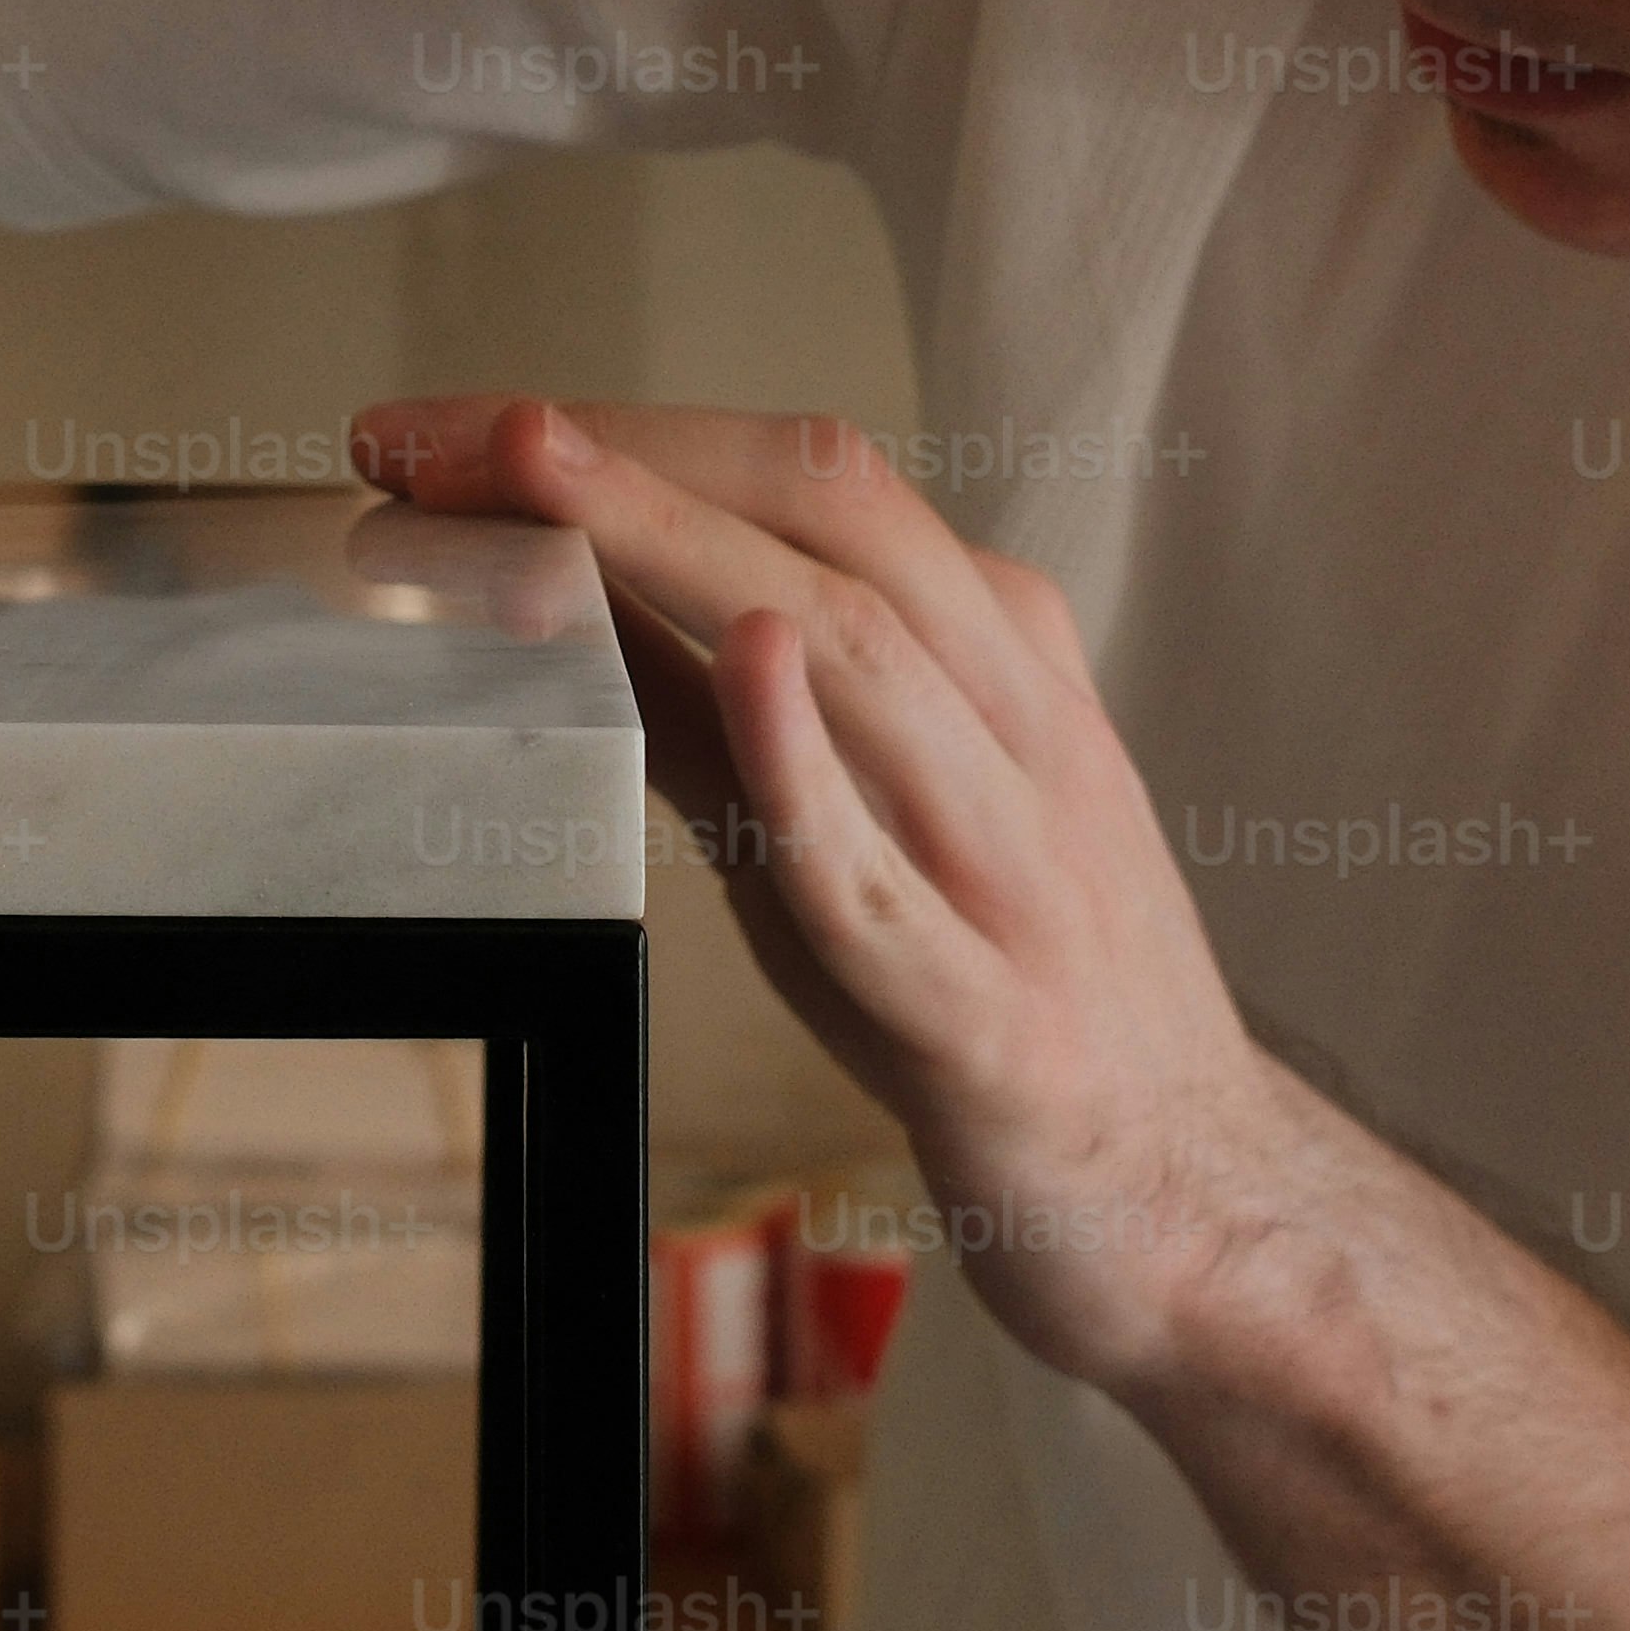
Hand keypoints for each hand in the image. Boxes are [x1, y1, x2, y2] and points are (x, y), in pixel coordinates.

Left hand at [345, 393, 1318, 1392]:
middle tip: (439, 434)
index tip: (451, 431)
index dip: (630, 434)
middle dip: (629, 457)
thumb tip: (547, 589)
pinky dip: (810, 770)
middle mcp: (1022, 735)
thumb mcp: (868, 814)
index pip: (819, 487)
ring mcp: (1017, 878)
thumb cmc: (1000, 988)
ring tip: (540, 477)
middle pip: (840, 528)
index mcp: (1003, 661)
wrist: (1190, 1200)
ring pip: (870, 667)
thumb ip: (723, 710)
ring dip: (684, 553)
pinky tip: (747, 666)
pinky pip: (893, 891)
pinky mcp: (993, 1030)